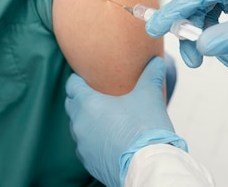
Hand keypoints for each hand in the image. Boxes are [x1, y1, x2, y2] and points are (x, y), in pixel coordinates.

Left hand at [65, 57, 186, 186]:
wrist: (148, 166)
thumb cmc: (145, 130)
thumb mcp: (149, 96)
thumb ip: (150, 75)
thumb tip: (156, 61)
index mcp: (88, 104)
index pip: (72, 85)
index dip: (79, 79)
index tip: (89, 77)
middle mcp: (80, 125)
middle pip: (72, 105)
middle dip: (81, 98)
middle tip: (98, 95)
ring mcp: (82, 145)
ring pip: (78, 127)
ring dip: (87, 120)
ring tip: (105, 117)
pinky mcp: (89, 162)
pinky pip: (85, 146)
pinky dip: (93, 140)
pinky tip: (109, 138)